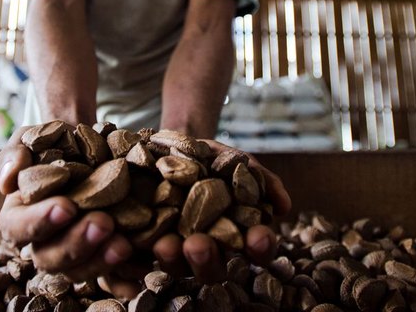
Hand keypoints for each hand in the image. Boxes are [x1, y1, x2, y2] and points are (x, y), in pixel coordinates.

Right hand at [0, 126, 132, 281]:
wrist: (89, 146)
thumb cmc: (53, 143)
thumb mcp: (30, 138)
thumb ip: (14, 154)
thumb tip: (9, 180)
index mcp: (18, 218)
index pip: (18, 228)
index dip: (39, 221)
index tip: (66, 207)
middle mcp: (43, 242)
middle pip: (51, 258)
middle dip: (77, 244)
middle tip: (103, 224)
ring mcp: (75, 253)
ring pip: (81, 270)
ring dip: (102, 261)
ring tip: (125, 245)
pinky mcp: (102, 255)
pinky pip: (112, 277)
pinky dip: (127, 275)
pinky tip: (144, 264)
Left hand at [148, 139, 290, 283]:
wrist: (168, 144)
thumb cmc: (210, 157)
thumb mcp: (235, 161)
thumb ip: (259, 180)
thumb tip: (283, 206)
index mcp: (236, 235)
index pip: (256, 251)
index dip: (260, 248)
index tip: (259, 236)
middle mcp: (207, 250)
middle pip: (212, 270)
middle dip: (207, 259)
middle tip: (198, 244)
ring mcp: (175, 250)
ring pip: (175, 267)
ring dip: (171, 258)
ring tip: (165, 243)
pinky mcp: (142, 243)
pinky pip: (139, 256)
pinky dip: (136, 251)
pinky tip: (132, 240)